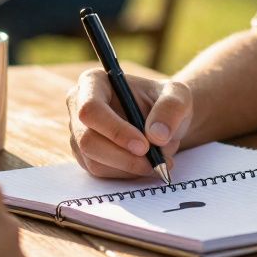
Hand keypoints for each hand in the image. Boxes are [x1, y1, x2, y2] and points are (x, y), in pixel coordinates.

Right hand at [66, 68, 192, 177]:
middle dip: (123, 156)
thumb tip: (156, 136)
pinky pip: (102, 173)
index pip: (90, 109)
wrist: (163, 121)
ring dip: (130, 167)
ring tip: (160, 161)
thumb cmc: (165, 102)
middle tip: (155, 162)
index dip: (115, 130)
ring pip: (95, 161)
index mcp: (93, 82)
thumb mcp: (178, 96)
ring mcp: (79, 134)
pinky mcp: (86, 156)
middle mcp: (78, 107)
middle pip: (87, 140)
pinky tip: (146, 165)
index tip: (145, 146)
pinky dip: (127, 174)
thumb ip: (171, 109)